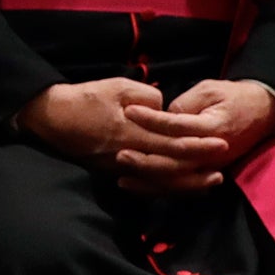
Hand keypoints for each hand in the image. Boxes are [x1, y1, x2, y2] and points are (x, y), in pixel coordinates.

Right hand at [18, 77, 232, 193]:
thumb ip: (146, 95)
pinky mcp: (114, 172)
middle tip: (223, 164)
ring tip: (210, 180)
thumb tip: (165, 107)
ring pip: (162, 181)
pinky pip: (147, 184)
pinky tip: (182, 185)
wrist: (51, 118)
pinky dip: (168, 187)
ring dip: (188, 182)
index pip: (173, 142)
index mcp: (131, 132)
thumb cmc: (84, 98)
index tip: (221, 140)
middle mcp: (130, 155)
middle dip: (200, 165)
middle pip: (172, 166)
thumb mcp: (115, 86)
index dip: (199, 142)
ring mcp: (122, 168)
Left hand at [115, 79, 274, 192]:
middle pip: (177, 162)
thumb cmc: (233, 97)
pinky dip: (160, 189)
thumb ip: (186, 104)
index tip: (129, 110)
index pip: (178, 127)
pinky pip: (183, 185)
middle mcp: (214, 153)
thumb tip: (162, 116)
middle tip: (120, 153)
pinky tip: (139, 188)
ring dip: (150, 181)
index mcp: (214, 128)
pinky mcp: (208, 171)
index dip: (152, 119)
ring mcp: (212, 166)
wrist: (264, 111)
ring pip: (178, 180)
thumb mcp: (209, 90)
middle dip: (146, 160)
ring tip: (122, 178)